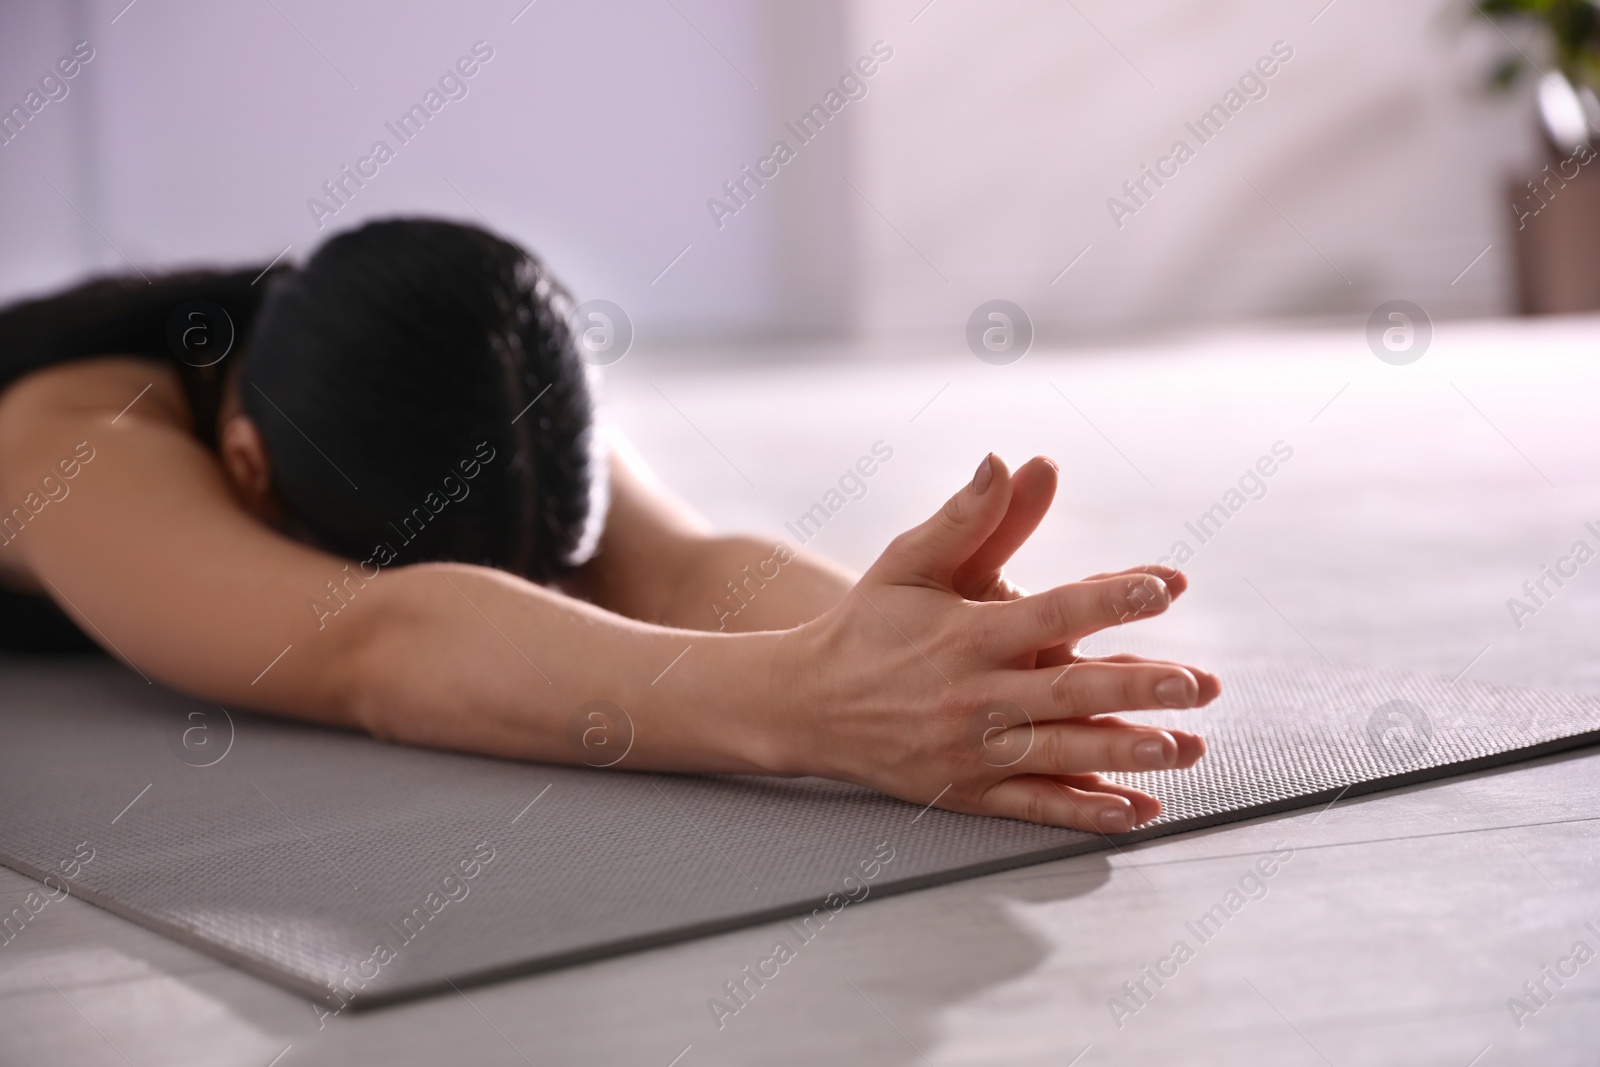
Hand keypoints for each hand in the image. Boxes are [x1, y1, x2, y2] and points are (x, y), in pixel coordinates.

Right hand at [770, 453, 1219, 831]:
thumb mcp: (909, 561)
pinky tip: (1137, 811)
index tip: (1164, 586)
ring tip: (1186, 748)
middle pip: (1065, 692)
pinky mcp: (965, 791)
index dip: (1109, 600)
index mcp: (965, 634)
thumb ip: (965, 516)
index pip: (1050, 613)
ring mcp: (969, 750)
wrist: (805, 703)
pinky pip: (1034, 806)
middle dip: (1136, 687)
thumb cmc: (868, 622)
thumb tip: (1005, 460)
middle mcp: (971, 695)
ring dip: (1125, 753)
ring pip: (1059, 754)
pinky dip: (1086, 812)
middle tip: (1198, 683)